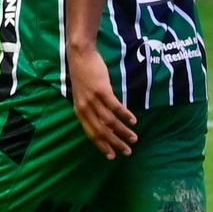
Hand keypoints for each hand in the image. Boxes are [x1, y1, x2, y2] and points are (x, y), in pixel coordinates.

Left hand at [67, 44, 136, 158]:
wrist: (80, 55)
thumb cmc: (83, 74)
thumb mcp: (82, 95)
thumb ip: (91, 109)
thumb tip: (105, 124)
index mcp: (79, 111)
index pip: (91, 133)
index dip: (102, 146)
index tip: (112, 156)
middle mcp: (85, 108)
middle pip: (101, 131)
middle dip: (115, 144)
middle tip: (127, 152)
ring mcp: (93, 99)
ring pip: (110, 121)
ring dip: (123, 131)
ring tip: (134, 138)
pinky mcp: (102, 90)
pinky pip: (115, 107)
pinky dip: (125, 115)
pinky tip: (133, 120)